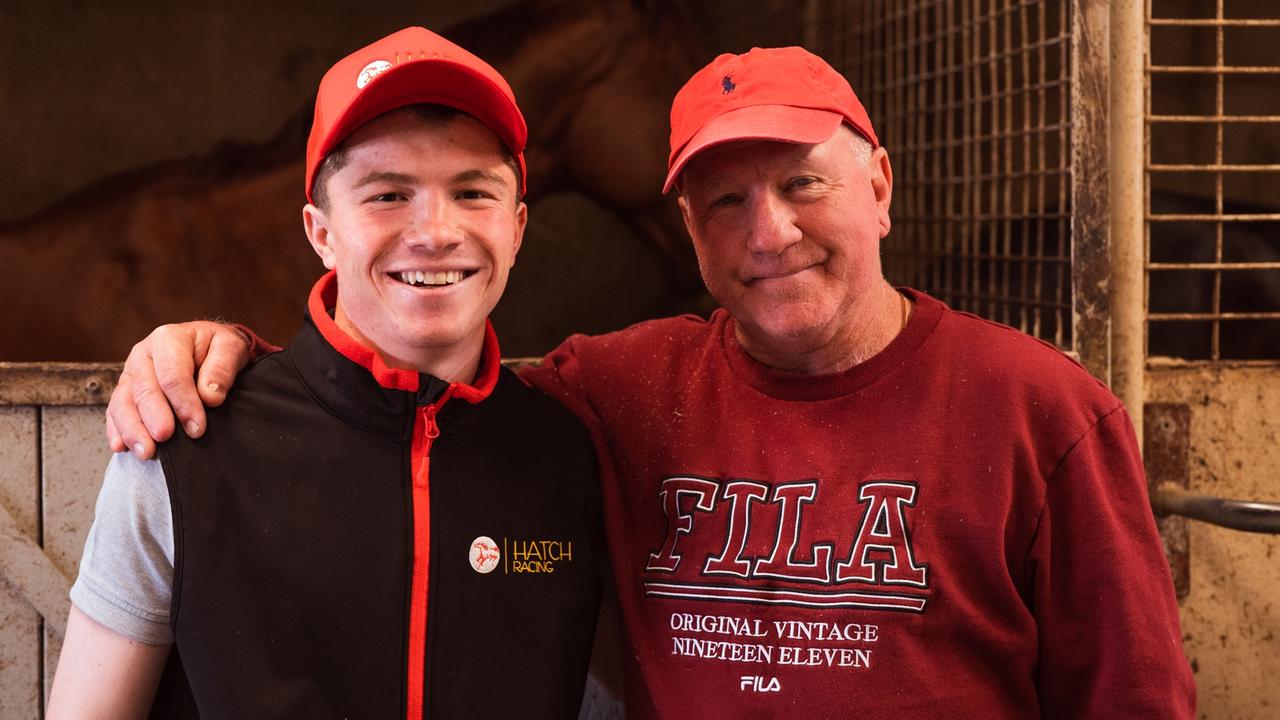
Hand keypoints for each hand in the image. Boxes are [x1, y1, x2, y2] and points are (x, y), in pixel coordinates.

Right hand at [106, 322, 252, 458]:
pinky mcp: (125, 390)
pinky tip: (122, 447)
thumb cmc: (218, 348)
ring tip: (145, 452)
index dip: (183, 402)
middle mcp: (143, 354)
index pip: (172, 374)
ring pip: (123, 401)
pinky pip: (114, 410)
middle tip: (165, 438)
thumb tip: (211, 396)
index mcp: (168, 339)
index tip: (196, 427)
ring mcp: (130, 372)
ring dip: (132, 429)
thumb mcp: (231, 348)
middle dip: (154, 417)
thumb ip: (223, 368)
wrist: (206, 347)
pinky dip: (117, 430)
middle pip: (144, 389)